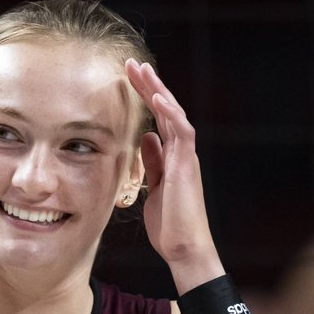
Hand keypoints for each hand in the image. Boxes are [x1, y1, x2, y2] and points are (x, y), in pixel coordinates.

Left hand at [124, 59, 222, 292]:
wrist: (183, 248)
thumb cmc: (169, 224)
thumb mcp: (153, 188)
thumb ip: (152, 162)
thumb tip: (145, 137)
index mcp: (172, 156)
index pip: (156, 118)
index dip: (142, 97)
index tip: (125, 79)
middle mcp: (181, 152)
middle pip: (164, 109)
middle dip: (147, 85)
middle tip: (130, 64)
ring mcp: (186, 157)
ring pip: (174, 114)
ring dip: (157, 90)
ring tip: (142, 70)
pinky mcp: (187, 166)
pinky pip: (182, 133)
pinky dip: (170, 113)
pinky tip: (157, 97)